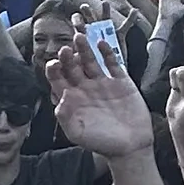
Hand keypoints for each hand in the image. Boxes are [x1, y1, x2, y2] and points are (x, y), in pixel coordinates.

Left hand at [49, 35, 156, 159]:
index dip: (54, 70)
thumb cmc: (102, 143)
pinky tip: (101, 44)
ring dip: (84, 49)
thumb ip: (65, 116)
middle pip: (73, 67)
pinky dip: (107, 53)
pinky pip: (113, 64)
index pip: (58, 79)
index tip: (53, 64)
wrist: (130, 147)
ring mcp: (103, 84)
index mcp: (73, 99)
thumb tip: (60, 97)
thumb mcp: (77, 133)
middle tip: (65, 49)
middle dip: (68, 57)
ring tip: (79, 38)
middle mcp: (86, 88)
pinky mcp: (121, 82)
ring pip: (90, 61)